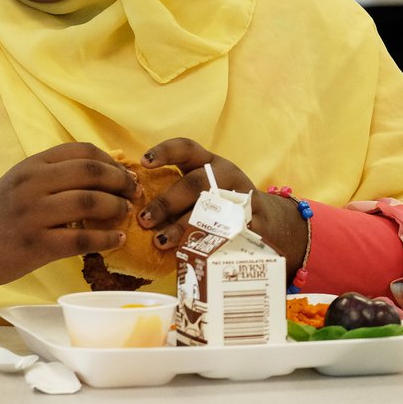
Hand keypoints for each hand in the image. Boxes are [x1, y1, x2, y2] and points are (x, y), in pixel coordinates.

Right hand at [0, 142, 139, 289]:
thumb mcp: (21, 183)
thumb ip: (54, 176)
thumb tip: (104, 173)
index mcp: (31, 165)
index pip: (81, 151)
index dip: (111, 161)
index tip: (126, 173)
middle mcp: (31, 183)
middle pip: (91, 172)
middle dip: (121, 181)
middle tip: (134, 193)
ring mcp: (32, 214)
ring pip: (90, 202)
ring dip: (117, 208)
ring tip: (127, 214)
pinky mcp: (35, 244)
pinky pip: (82, 240)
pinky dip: (106, 239)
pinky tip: (116, 240)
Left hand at [137, 138, 308, 274]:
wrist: (270, 223)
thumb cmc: (221, 202)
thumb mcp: (203, 186)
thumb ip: (174, 188)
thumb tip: (131, 201)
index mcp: (209, 162)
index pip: (186, 149)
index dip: (165, 152)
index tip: (144, 161)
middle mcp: (225, 176)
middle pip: (194, 184)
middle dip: (166, 203)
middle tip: (144, 220)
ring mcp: (241, 199)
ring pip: (210, 211)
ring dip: (182, 227)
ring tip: (160, 241)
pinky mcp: (254, 224)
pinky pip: (227, 234)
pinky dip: (207, 245)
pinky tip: (190, 254)